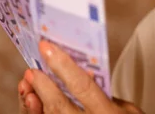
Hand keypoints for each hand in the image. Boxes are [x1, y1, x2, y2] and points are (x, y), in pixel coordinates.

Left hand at [18, 40, 142, 113]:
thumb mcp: (127, 111)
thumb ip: (106, 95)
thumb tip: (82, 75)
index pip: (82, 86)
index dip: (62, 66)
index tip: (47, 47)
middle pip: (59, 106)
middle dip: (42, 86)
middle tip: (32, 69)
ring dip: (34, 102)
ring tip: (27, 85)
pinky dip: (36, 113)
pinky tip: (31, 102)